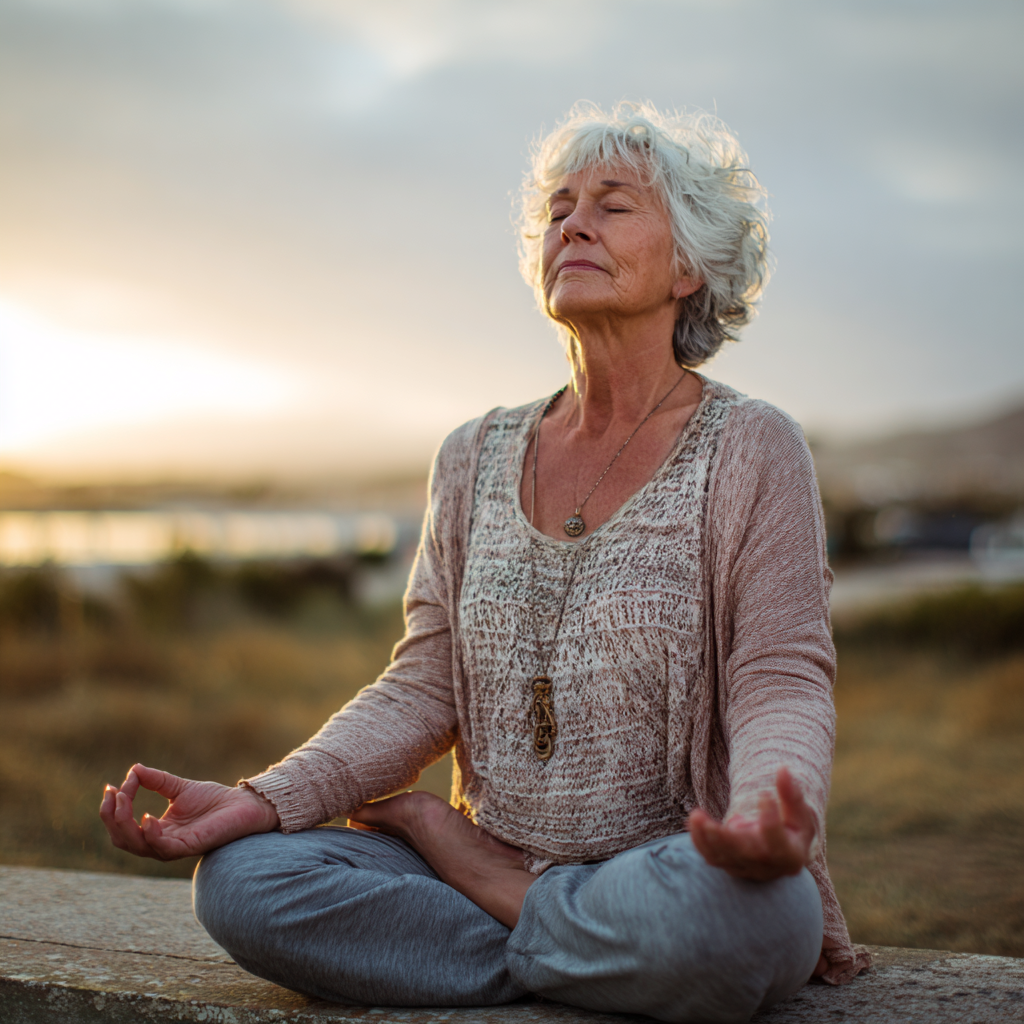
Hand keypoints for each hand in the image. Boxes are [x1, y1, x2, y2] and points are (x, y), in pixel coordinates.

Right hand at [99, 763, 278, 860]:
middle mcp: (161, 842)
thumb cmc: (214, 800)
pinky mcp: (189, 846)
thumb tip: (133, 769)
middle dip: (111, 817)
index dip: (114, 806)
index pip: (123, 825)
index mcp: (156, 830)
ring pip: (136, 846)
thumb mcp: (179, 787)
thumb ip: (156, 780)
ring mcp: (174, 846)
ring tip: (124, 800)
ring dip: (124, 823)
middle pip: (122, 839)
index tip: (115, 784)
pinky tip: (147, 818)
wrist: (242, 804)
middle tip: (113, 793)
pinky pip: (163, 848)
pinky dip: (151, 835)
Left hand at [688, 767, 815, 881]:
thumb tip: (783, 769)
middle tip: (702, 816)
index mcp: (789, 855)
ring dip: (705, 837)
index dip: (771, 819)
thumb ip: (791, 794)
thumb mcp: (799, 813)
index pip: (778, 841)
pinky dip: (700, 841)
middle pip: (743, 853)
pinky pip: (713, 857)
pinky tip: (692, 822)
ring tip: (695, 815)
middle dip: (722, 836)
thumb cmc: (794, 828)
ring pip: (723, 857)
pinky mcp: (730, 866)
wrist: (783, 854)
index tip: (764, 794)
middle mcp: (767, 867)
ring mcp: (746, 869)